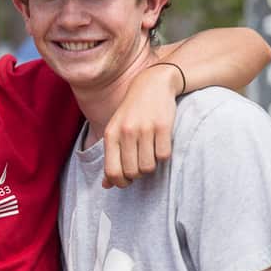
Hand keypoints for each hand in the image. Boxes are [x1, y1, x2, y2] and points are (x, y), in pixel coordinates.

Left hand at [101, 61, 181, 188]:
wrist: (152, 84)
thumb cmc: (132, 112)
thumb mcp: (116, 131)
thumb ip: (111, 158)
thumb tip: (106, 186)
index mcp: (111, 134)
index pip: (112, 172)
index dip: (121, 182)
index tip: (127, 180)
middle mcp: (126, 132)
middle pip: (133, 172)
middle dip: (138, 174)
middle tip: (141, 163)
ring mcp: (144, 129)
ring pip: (149, 167)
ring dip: (151, 165)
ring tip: (150, 153)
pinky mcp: (163, 126)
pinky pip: (164, 156)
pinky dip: (163, 155)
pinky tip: (160, 144)